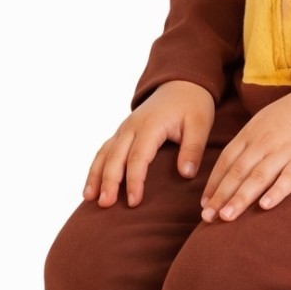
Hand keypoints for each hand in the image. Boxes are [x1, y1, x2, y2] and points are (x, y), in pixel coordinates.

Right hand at [83, 80, 214, 207]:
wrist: (182, 84)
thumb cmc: (193, 105)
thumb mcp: (200, 124)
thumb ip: (193, 149)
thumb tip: (186, 174)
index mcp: (151, 125)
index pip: (138, 157)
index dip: (134, 180)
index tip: (134, 202)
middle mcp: (132, 126)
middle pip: (116, 156)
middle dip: (109, 181)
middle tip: (105, 205)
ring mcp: (125, 128)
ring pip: (105, 152)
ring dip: (96, 175)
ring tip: (90, 198)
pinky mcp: (122, 132)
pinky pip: (105, 150)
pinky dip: (96, 167)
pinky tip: (92, 185)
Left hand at [200, 91, 290, 222]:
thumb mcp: (263, 122)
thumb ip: (248, 142)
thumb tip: (230, 167)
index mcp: (251, 134)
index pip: (226, 161)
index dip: (214, 184)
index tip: (204, 205)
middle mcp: (264, 143)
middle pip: (238, 172)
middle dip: (221, 196)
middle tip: (207, 218)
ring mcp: (285, 150)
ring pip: (258, 177)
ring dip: (241, 198)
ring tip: (227, 217)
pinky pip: (290, 177)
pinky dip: (277, 191)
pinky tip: (265, 206)